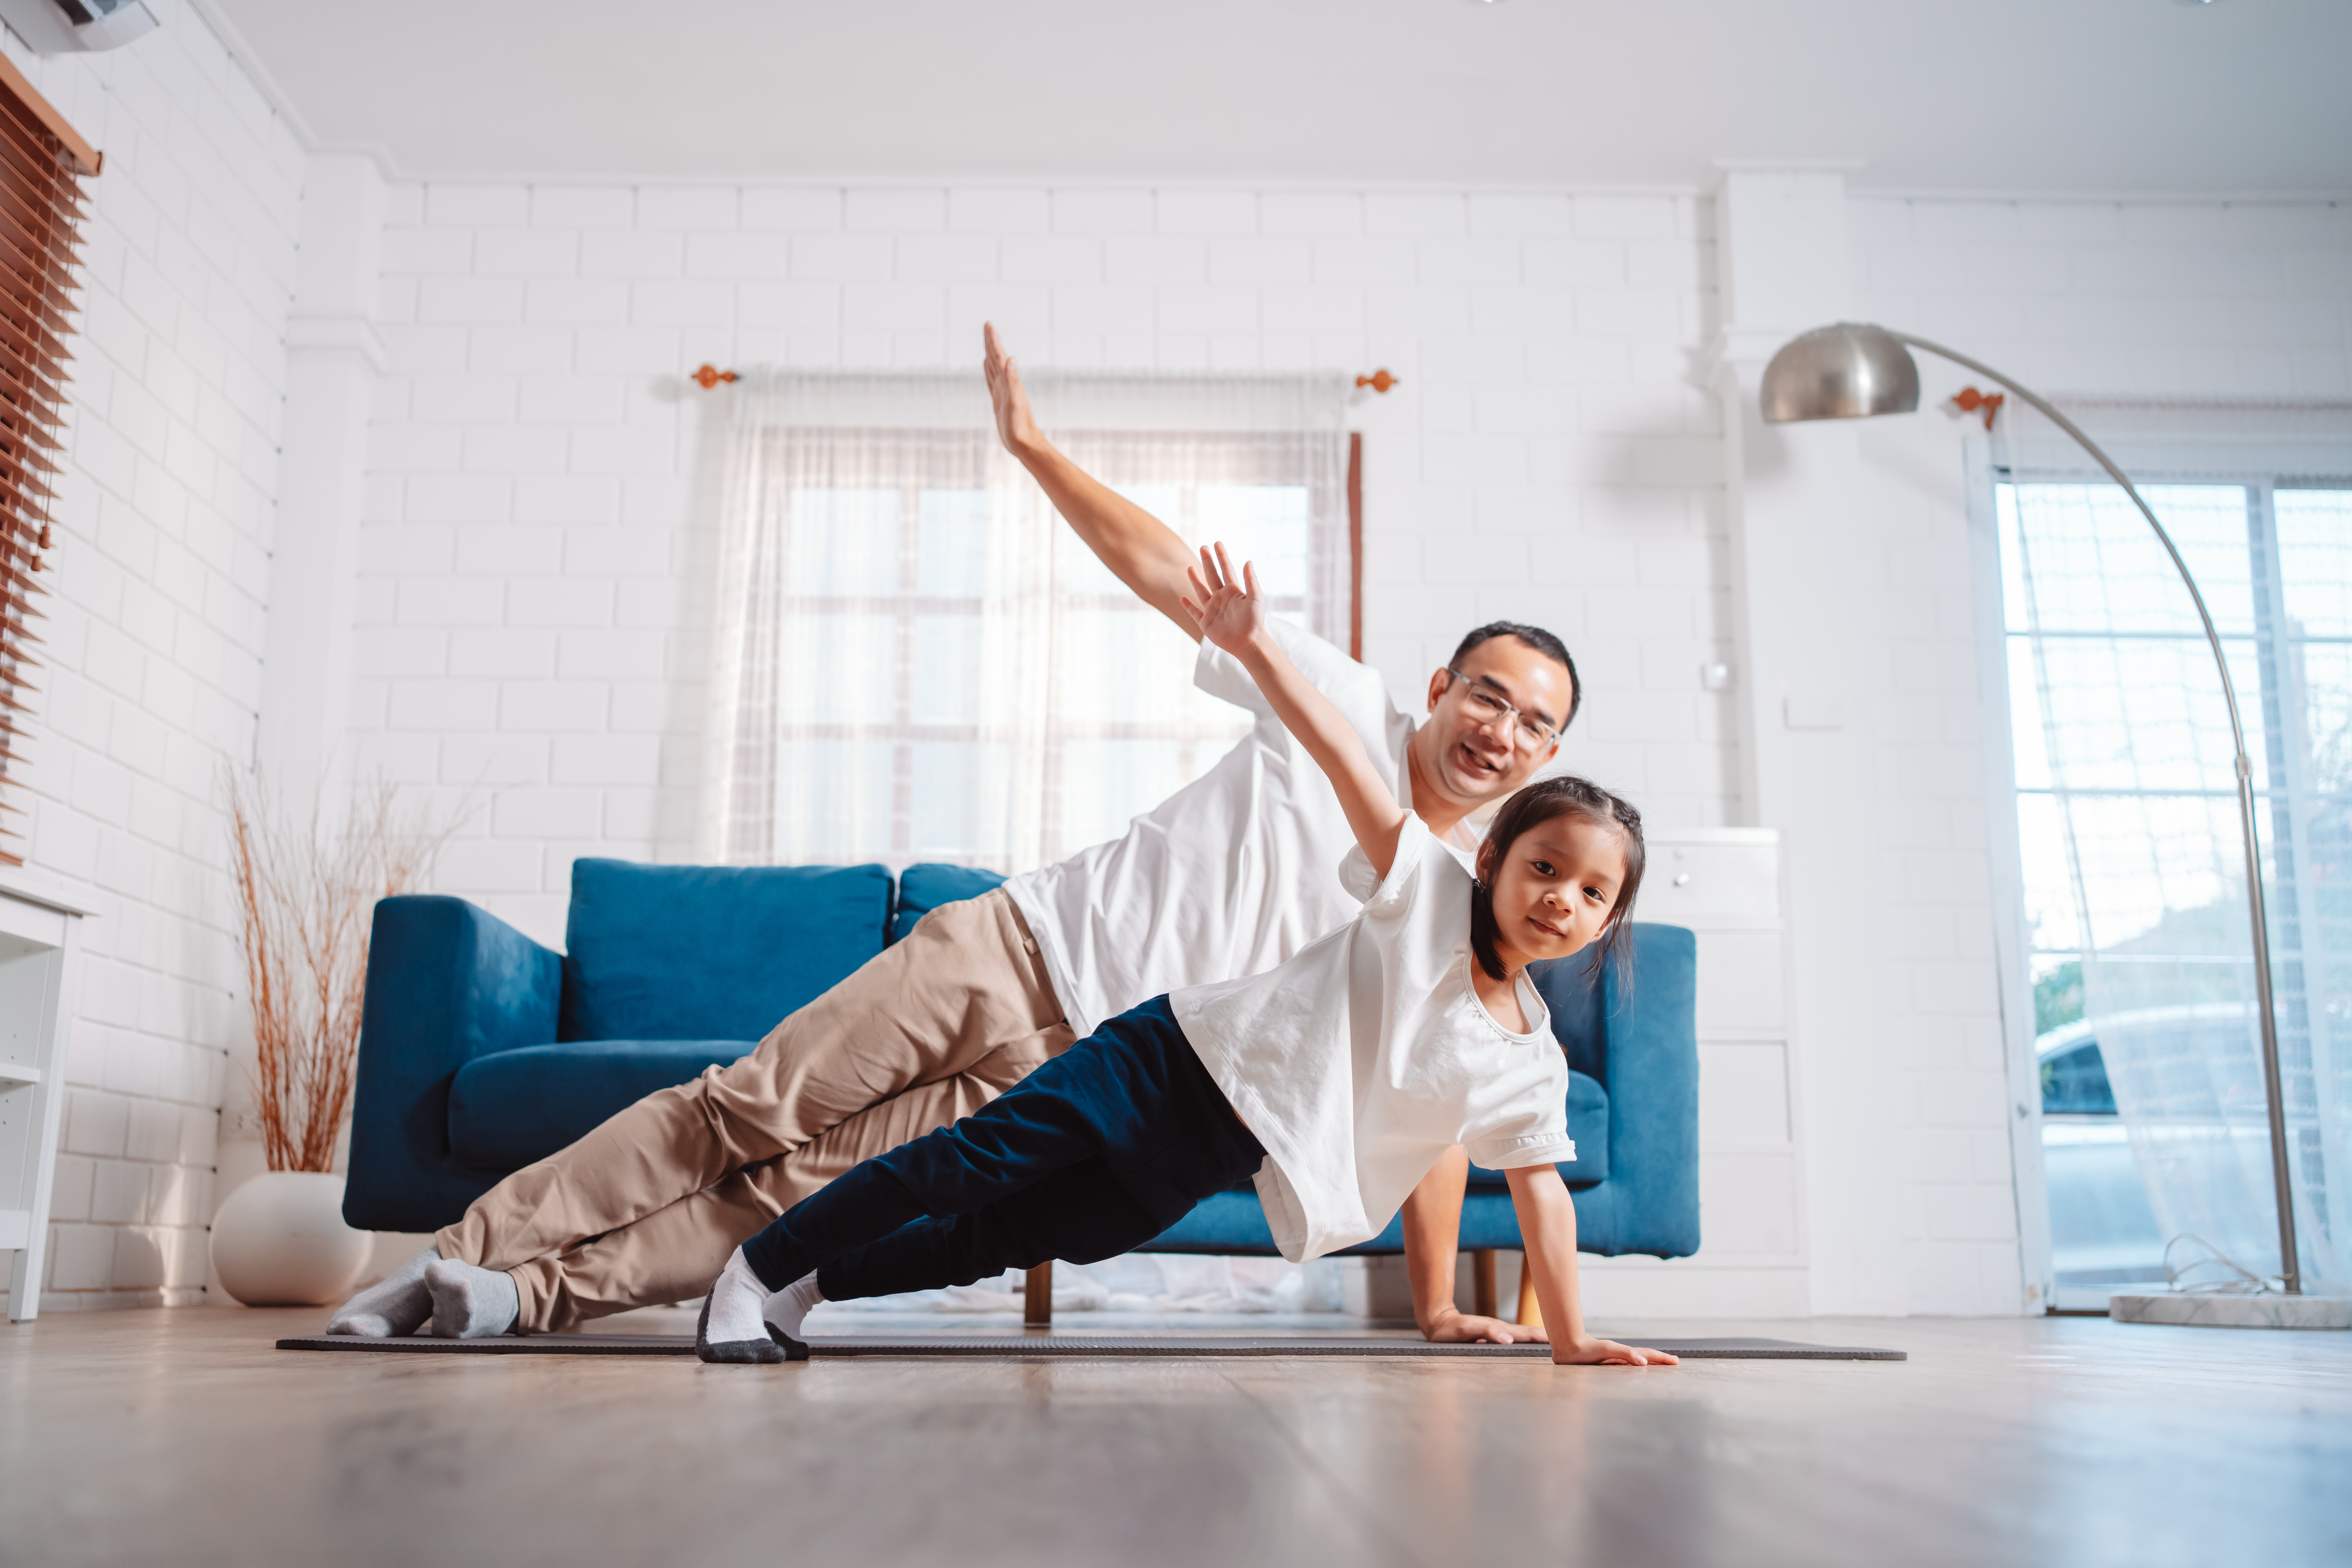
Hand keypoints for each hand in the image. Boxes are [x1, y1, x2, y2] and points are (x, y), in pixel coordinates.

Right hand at [982, 322, 1041, 455]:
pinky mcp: (1000, 402)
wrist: (1026, 445)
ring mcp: (1003, 393)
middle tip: (987, 326)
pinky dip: (988, 372)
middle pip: (996, 359)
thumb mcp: (1015, 403)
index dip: (993, 340)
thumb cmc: (1021, 427)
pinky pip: (992, 382)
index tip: (988, 324)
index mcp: (1009, 382)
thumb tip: (1011, 358)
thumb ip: (1013, 380)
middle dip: (991, 342)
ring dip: (990, 355)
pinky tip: (988, 368)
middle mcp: (1007, 385)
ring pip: (994, 368)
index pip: (999, 356)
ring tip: (987, 344)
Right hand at [1180, 542, 1264, 653]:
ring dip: (1195, 579)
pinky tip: (1183, 598)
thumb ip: (1250, 580)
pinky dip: (1188, 606)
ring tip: (1190, 567)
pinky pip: (1194, 612)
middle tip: (1203, 547)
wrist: (1248, 642)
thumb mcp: (1256, 598)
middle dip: (1208, 562)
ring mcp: (1213, 610)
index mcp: (1234, 591)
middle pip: (1212, 576)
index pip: (1226, 569)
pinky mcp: (1205, 623)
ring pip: (1201, 591)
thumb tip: (1248, 561)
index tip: (1217, 543)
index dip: (1221, 556)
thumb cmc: (1255, 620)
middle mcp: (1222, 598)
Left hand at [1423, 1307, 1549, 1345]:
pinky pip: (1512, 1340)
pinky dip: (1524, 1342)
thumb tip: (1509, 1339)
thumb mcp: (1466, 1330)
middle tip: (1564, 1341)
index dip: (1540, 1336)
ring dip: (1536, 1339)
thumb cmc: (1450, 1329)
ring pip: (1521, 1336)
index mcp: (1498, 1329)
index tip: (1557, 1340)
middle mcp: (1500, 1331)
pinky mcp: (1491, 1338)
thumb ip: (1486, 1332)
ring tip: (1552, 1344)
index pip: (1524, 1333)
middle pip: (1526, 1333)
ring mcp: (1497, 1334)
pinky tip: (1529, 1347)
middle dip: (1544, 1337)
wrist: (1438, 1323)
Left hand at [1552, 1336, 1679, 1366]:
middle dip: (1660, 1360)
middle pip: (1645, 1357)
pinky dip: (1635, 1368)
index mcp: (1624, 1353)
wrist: (1568, 1348)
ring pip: (1636, 1362)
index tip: (1676, 1362)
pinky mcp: (1606, 1365)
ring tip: (1659, 1366)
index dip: (1661, 1359)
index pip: (1647, 1355)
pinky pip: (1626, 1366)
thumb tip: (1644, 1363)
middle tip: (1674, 1363)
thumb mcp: (1607, 1350)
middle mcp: (1621, 1357)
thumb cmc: (1586, 1350)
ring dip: (1649, 1364)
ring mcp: (1614, 1360)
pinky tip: (1634, 1371)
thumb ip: (1625, 1354)